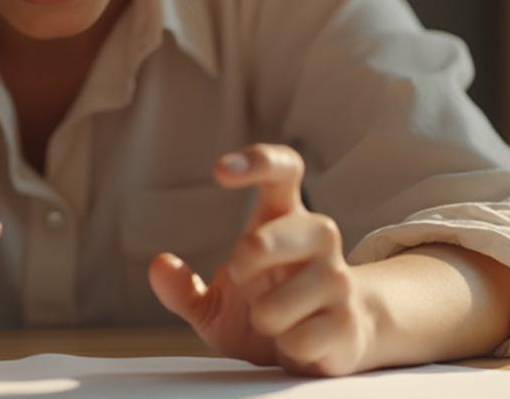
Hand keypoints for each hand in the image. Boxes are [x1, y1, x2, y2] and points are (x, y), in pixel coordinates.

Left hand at [148, 144, 377, 375]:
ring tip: (276, 322)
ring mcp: (339, 278)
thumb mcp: (216, 306)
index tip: (220, 171)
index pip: (284, 169)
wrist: (328, 348)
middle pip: (285, 231)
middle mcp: (317, 237)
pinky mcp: (349, 321)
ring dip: (265, 319)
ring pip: (284, 300)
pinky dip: (286, 348)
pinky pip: (301, 339)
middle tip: (241, 275)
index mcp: (283, 217)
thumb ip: (183, 289)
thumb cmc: (267, 310)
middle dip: (251, 256)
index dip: (258, 161)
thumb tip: (159, 265)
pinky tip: (300, 343)